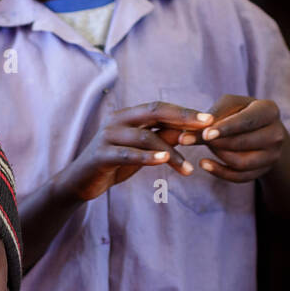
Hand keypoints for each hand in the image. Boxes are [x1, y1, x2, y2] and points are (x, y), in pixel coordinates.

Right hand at [62, 102, 213, 201]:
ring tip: (187, 167)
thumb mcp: (141, 152)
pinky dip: (147, 158)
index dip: (184, 112)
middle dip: (182, 118)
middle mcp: (117, 120)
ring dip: (169, 152)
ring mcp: (107, 136)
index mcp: (128, 116)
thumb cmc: (113, 165)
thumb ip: (161, 139)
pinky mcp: (100, 155)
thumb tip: (188, 131)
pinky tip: (164, 162)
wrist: (80, 182)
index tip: (209, 119)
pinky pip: (128, 154)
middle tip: (206, 126)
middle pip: (154, 111)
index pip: (160, 108)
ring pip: (145, 137)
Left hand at [197, 94, 286, 182]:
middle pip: (242, 143)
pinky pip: (239, 177)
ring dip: (218, 156)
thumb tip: (194, 129)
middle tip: (196, 139)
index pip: (247, 121)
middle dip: (216, 143)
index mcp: (269, 110)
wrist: (261, 130)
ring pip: (240, 162)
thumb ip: (213, 115)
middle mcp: (277, 133)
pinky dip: (219, 172)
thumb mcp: (229, 105)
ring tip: (205, 147)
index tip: (205, 134)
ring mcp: (273, 155)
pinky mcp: (265, 170)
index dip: (225, 128)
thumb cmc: (240, 112)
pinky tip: (204, 164)